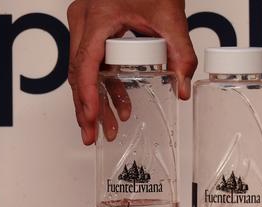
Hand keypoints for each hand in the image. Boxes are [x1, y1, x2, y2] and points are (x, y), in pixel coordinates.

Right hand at [67, 0, 196, 144]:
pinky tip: (119, 104)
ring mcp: (83, 24)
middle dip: (86, 108)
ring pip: (82, 72)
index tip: (90, 119)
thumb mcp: (170, 16)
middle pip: (78, 74)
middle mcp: (83, 20)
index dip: (87, 95)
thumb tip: (183, 87)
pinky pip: (90, 62)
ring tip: (107, 128)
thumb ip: (180, 53)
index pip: (86, 64)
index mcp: (98, 17)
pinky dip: (102, 84)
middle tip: (92, 135)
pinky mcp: (89, 28)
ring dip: (94, 101)